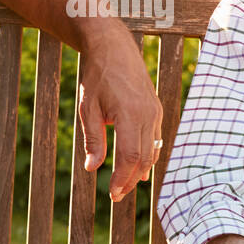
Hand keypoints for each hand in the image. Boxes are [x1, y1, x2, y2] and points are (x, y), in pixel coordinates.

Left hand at [76, 22, 162, 200]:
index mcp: (130, 114)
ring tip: (125, 186)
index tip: (112, 194)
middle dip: (130, 180)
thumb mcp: (88, 108)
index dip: (122, 178)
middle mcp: (147, 115)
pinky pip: (154, 139)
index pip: (129, 157)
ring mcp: (154, 112)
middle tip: (116, 196)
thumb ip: (93, 139)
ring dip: (140, 171)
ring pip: (151, 151)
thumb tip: (92, 168)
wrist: (113, 47)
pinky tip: (140, 168)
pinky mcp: (155, 109)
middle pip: (143, 159)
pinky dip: (147, 156)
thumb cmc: (97, 76)